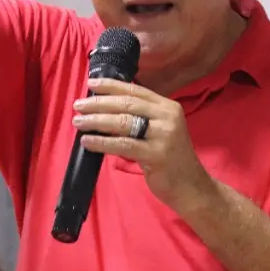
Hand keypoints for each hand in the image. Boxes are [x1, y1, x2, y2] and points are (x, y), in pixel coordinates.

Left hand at [73, 78, 217, 213]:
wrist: (191, 187)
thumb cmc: (171, 159)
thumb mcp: (161, 131)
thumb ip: (142, 118)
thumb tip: (106, 109)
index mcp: (168, 107)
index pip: (136, 91)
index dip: (112, 86)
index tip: (91, 83)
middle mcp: (167, 117)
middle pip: (127, 104)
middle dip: (99, 103)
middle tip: (78, 105)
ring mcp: (164, 136)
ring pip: (123, 122)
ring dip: (96, 121)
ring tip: (78, 122)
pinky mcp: (156, 155)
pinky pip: (123, 145)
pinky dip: (102, 142)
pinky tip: (88, 141)